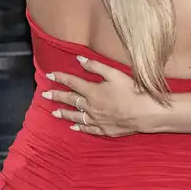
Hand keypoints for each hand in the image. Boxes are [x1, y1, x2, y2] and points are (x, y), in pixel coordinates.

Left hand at [40, 57, 157, 136]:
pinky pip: (88, 128)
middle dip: (57, 96)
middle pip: (70, 100)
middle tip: (45, 95)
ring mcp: (97, 120)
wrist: (145, 113)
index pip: (72, 82)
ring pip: (76, 116)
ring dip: (65, 113)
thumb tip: (79, 60)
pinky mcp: (104, 130)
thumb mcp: (114, 74)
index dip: (60, 78)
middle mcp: (91, 106)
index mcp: (92, 91)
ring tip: (55, 112)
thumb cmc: (132, 91)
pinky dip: (80, 127)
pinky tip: (74, 126)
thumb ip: (96, 66)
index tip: (50, 75)